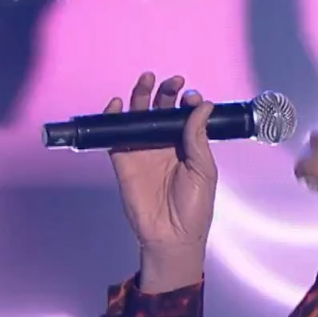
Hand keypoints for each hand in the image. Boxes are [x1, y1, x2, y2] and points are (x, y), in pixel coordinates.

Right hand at [106, 72, 217, 292]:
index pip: (185, 115)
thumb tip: (203, 106)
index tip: (191, 96)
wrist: (172, 236)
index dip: (187, 102)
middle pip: (161, 110)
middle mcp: (165, 145)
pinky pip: (115, 134)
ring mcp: (143, 151)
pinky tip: (118, 104)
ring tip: (147, 80)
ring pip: (138, 117)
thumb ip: (198, 138)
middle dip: (165, 92)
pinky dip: (114, 117)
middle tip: (172, 82)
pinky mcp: (123, 161)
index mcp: (187, 146)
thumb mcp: (203, 170)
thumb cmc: (194, 207)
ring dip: (141, 96)